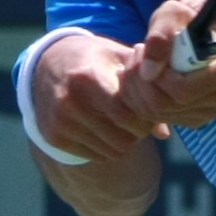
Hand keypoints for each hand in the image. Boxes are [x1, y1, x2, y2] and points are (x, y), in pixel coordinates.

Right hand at [33, 1, 215, 172]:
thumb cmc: (97, 60)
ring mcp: (60, 122)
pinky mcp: (54, 136)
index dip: (144, 116)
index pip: (127, 115)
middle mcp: (70, 102)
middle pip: (123, 138)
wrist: (49, 63)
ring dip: (123, 140)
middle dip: (137, 131)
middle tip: (137, 117)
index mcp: (88, 78)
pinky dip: (105, 146)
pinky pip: (95, 155)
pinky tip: (103, 126)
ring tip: (120, 119)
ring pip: (111, 151)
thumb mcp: (121, 60)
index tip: (147, 108)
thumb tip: (165, 133)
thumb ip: (146, 88)